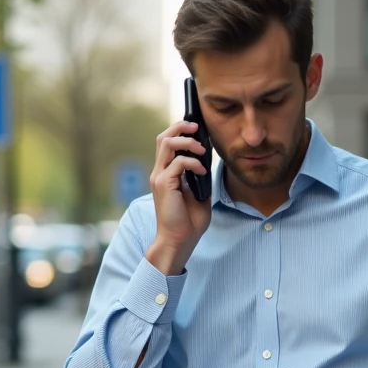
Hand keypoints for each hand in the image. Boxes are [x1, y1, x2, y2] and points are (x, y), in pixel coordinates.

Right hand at [146, 120, 211, 274]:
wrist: (179, 240)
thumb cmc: (188, 222)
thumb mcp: (198, 193)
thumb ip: (199, 176)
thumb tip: (208, 160)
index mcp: (166, 173)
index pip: (167, 143)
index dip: (180, 132)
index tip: (198, 130)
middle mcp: (159, 172)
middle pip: (163, 137)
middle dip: (180, 127)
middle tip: (197, 127)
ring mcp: (159, 177)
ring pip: (167, 143)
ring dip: (188, 142)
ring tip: (202, 150)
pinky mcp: (164, 184)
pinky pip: (178, 162)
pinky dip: (194, 163)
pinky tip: (203, 172)